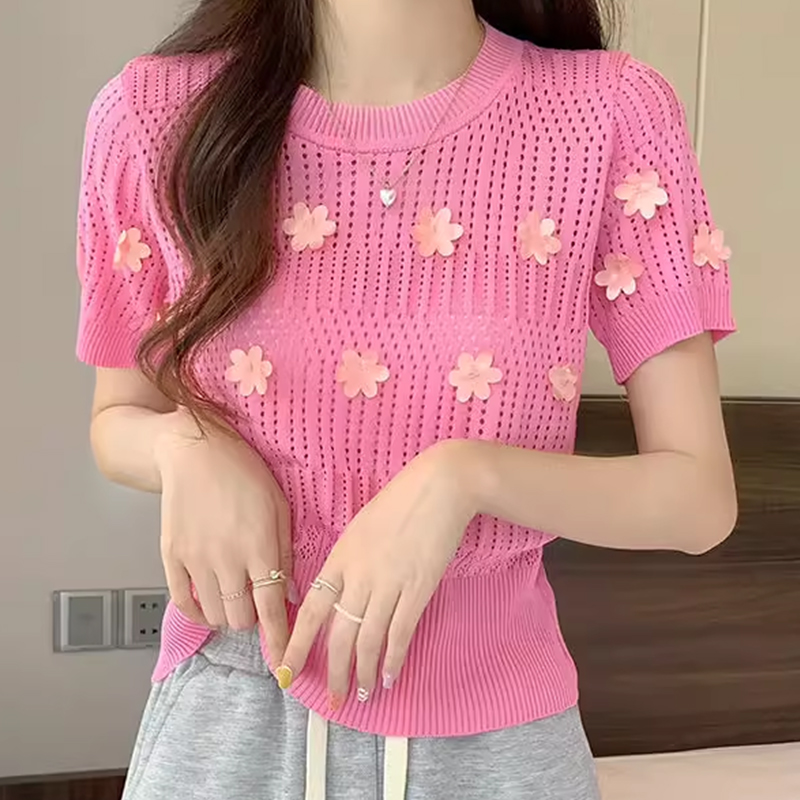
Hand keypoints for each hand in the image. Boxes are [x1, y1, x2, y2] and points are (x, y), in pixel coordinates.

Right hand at [156, 411, 293, 667]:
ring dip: (229, 616)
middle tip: (258, 609)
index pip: (272, 608)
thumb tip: (291, 591)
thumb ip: (284, 551)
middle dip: (254, 622)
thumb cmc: (244, 472)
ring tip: (235, 600)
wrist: (194, 450)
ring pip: (216, 614)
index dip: (280, 639)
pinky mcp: (171, 556)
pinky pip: (183, 601)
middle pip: (242, 618)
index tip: (284, 663)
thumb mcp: (279, 505)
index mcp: (261, 546)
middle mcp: (228, 559)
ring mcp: (196, 559)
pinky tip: (208, 605)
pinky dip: (198, 613)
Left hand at [281, 440, 476, 704]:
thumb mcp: (361, 525)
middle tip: (332, 700)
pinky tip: (391, 676)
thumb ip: (348, 559)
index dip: (296, 643)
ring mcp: (389, 583)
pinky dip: (394, 658)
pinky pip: (401, 632)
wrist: (439, 487)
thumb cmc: (400, 500)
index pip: (312, 610)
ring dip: (364, 672)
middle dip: (333, 671)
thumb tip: (340, 590)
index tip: (285, 669)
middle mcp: (359, 575)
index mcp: (340, 557)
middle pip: (339, 633)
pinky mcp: (418, 588)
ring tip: (362, 694)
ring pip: (369, 639)